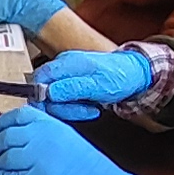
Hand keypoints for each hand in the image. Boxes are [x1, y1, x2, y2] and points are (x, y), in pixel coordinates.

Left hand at [0, 108, 148, 174]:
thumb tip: (20, 137)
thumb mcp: (69, 139)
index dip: (1, 122)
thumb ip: (45, 134)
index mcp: (53, 124)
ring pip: (5, 156)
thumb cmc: (93, 169)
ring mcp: (39, 157)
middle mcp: (44, 136)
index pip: (18, 115)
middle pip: (6, 135)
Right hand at [29, 46, 152, 120]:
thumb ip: (70, 89)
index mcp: (65, 63)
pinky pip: (64, 98)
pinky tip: (89, 106)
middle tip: (81, 111)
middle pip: (44, 91)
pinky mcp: (72, 82)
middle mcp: (62, 66)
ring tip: (90, 108)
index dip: (41, 99)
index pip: (38, 81)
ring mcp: (67, 74)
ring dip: (70, 109)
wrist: (135, 74)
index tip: (54, 110)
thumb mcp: (96, 86)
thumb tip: (47, 93)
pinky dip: (75, 107)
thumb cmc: (119, 77)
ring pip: (55, 98)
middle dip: (61, 107)